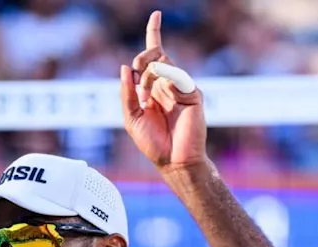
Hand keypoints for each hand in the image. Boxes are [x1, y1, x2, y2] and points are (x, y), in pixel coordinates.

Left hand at [120, 10, 206, 171]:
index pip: (154, 55)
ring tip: (148, 100)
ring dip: (149, 78)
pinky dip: (165, 84)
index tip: (156, 14)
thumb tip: (124, 67)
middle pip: (155, 55)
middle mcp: (168, 84)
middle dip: (142, 61)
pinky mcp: (193, 93)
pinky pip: (176, 77)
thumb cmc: (154, 143)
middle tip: (137, 83)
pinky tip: (164, 100)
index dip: (154, 33)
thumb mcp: (132, 118)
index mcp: (154, 87)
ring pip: (163, 64)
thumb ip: (126, 93)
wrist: (174, 160)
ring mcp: (181, 88)